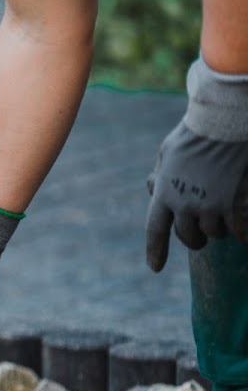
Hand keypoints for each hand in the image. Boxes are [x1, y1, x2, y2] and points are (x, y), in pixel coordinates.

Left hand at [145, 122, 247, 271]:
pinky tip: (245, 231)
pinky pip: (241, 232)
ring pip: (215, 233)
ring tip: (225, 211)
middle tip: (203, 237)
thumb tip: (153, 186)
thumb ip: (162, 175)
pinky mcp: (235, 206)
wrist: (224, 122)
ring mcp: (211, 207)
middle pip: (188, 237)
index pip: (156, 230)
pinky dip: (244, 234)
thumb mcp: (168, 152)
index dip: (155, 250)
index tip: (155, 268)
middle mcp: (184, 205)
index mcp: (164, 193)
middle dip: (195, 239)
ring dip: (220, 228)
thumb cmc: (196, 133)